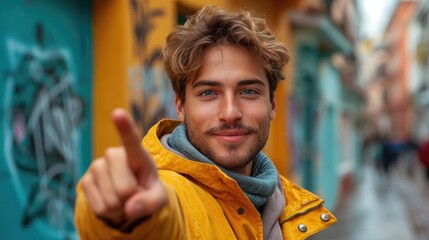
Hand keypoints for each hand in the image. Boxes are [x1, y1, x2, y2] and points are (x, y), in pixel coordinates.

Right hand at [81, 108, 167, 224]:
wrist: (128, 200)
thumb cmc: (147, 193)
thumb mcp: (158, 199)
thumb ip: (150, 202)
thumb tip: (130, 208)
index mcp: (138, 155)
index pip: (132, 141)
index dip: (125, 128)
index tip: (118, 113)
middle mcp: (115, 155)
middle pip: (125, 189)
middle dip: (132, 200)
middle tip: (134, 195)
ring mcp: (97, 166)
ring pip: (111, 201)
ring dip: (120, 208)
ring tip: (123, 199)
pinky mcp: (86, 180)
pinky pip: (99, 208)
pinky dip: (109, 214)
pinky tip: (112, 204)